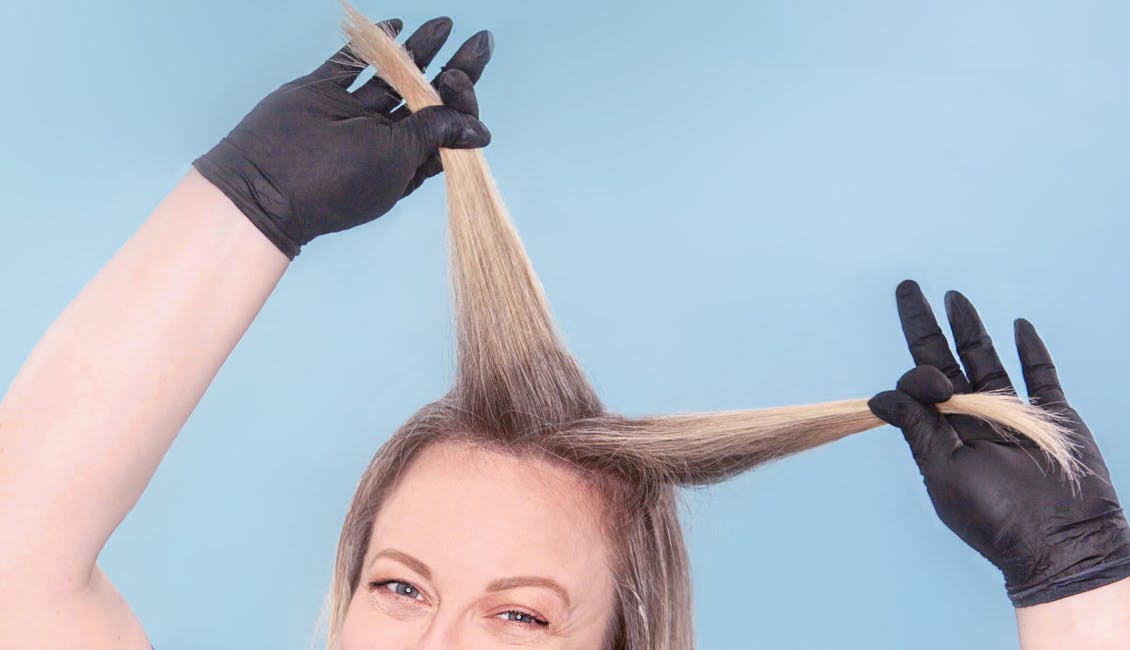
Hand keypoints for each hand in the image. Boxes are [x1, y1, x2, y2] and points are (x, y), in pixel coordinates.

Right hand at [192, 17, 493, 259]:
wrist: (265, 182)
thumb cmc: (338, 181)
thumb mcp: (397, 158)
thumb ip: (434, 134)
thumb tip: (480, 131)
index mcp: (406, 164)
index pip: (447, 129)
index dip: (462, 104)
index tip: (460, 79)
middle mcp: (382, 140)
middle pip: (428, 101)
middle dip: (455, 72)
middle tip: (480, 43)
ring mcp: (352, 115)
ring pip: (394, 78)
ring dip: (419, 52)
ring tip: (444, 25)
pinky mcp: (323, 92)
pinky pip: (352, 65)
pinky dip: (373, 46)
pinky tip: (396, 25)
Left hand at [868, 279, 1129, 606]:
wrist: (1062, 543)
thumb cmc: (997, 517)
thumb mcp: (945, 474)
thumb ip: (917, 429)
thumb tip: (879, 395)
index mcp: (944, 431)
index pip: (920, 384)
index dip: (918, 373)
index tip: (934, 384)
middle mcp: (974, 417)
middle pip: (945, 359)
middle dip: (925, 324)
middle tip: (907, 288)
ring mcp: (1015, 414)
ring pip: (988, 359)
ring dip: (970, 328)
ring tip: (954, 297)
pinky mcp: (1054, 416)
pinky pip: (1041, 375)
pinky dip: (1031, 349)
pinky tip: (1018, 325)